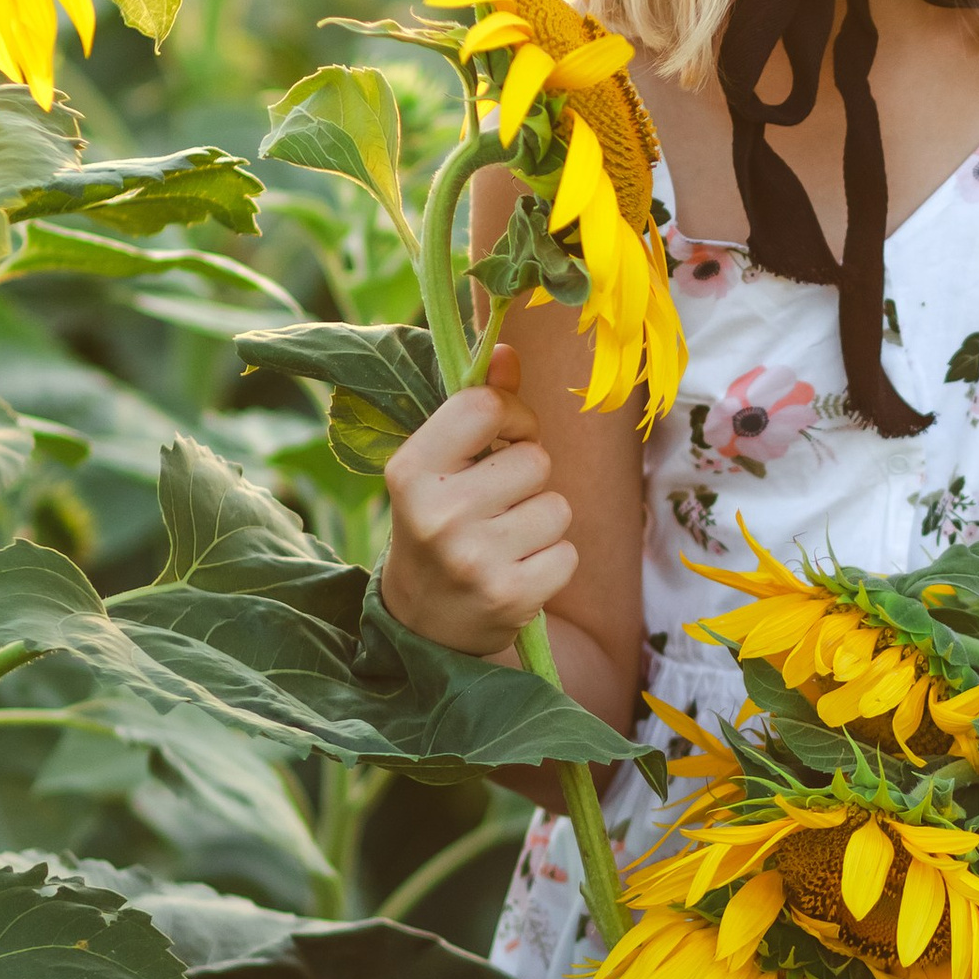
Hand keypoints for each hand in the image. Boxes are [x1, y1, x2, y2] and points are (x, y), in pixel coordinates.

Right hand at [380, 342, 576, 654]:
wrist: (421, 627)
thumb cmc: (437, 528)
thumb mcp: (438, 468)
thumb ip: (474, 409)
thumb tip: (507, 352)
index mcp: (411, 470)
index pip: (485, 405)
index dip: (511, 415)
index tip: (503, 438)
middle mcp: (438, 513)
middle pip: (535, 459)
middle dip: (527, 477)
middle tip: (497, 505)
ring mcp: (473, 558)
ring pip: (557, 506)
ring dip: (542, 521)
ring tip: (506, 540)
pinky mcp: (509, 597)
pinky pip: (568, 553)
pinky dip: (552, 561)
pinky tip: (517, 571)